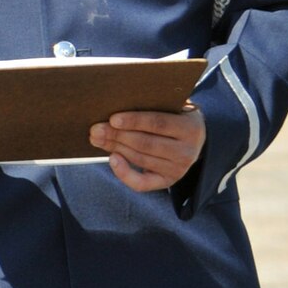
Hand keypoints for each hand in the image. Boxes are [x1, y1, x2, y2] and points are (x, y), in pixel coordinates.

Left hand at [91, 106, 205, 191]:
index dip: (134, 121)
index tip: (113, 118)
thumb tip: (118, 105)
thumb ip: (154, 104)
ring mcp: (178, 169)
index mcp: (191, 128)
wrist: (192, 139)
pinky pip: (142, 183)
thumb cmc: (173, 116)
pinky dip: (124, 173)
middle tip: (96, 129)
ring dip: (115, 148)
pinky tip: (112, 158)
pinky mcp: (167, 181)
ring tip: (97, 138)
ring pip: (140, 158)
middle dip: (117, 135)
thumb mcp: (172, 107)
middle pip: (146, 143)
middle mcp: (187, 151)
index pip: (159, 123)